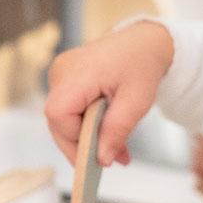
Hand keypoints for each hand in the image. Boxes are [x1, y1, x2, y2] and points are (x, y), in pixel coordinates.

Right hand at [46, 21, 173, 166]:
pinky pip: (69, 111)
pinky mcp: (65, 81)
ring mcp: (60, 75)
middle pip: (57, 121)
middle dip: (82, 146)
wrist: (144, 42)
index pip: (59, 115)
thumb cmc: (141, 65)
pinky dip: (86, 126)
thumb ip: (116, 131)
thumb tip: (102, 160)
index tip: (98, 157)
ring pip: (63, 120)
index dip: (75, 139)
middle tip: (110, 160)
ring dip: (87, 138)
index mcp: (75, 73)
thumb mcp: (136, 102)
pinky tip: (107, 135)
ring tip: (117, 151)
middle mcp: (60, 72)